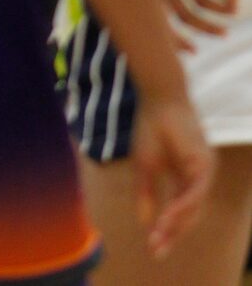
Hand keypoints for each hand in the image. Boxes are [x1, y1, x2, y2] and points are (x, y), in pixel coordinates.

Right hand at [132, 91, 210, 258]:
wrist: (158, 98)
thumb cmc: (150, 127)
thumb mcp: (144, 166)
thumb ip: (146, 194)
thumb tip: (145, 223)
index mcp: (183, 177)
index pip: (177, 211)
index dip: (165, 230)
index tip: (151, 248)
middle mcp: (196, 178)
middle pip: (188, 216)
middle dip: (172, 234)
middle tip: (156, 251)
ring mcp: (202, 172)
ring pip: (192, 208)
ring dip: (176, 225)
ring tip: (159, 238)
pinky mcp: (204, 165)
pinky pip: (195, 193)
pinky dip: (182, 207)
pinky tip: (169, 217)